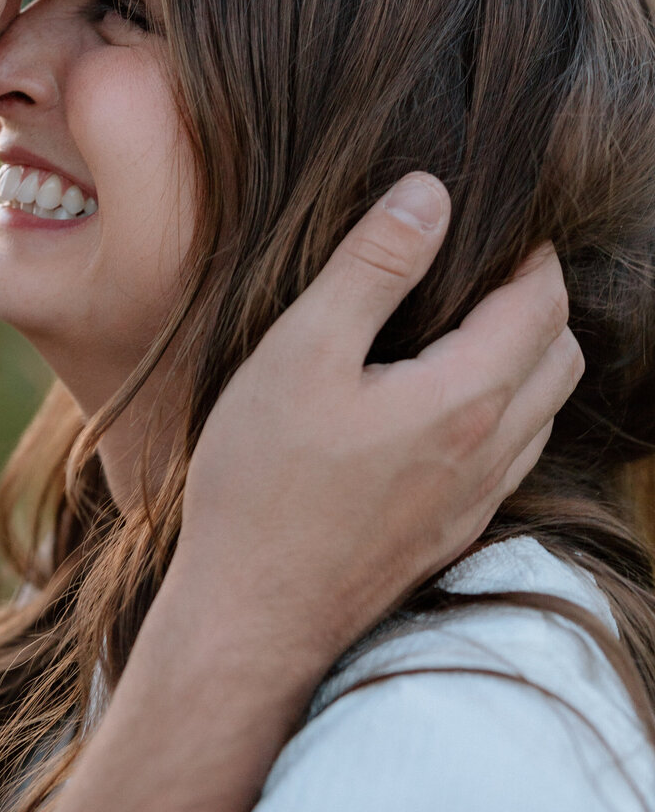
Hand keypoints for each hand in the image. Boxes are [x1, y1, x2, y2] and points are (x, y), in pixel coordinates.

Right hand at [176, 171, 580, 667]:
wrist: (250, 616)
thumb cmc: (262, 481)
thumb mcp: (301, 350)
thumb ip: (371, 268)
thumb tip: (430, 195)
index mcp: (465, 399)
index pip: (542, 305)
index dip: (532, 254)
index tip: (499, 222)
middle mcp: (490, 453)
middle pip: (561, 356)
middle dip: (539, 301)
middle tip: (483, 265)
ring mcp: (475, 501)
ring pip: (544, 412)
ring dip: (528, 357)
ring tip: (467, 324)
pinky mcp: (451, 533)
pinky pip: (512, 457)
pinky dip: (505, 410)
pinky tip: (445, 404)